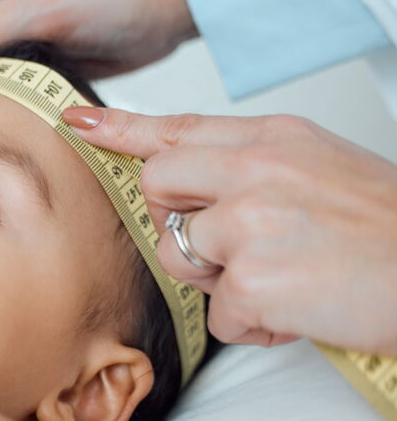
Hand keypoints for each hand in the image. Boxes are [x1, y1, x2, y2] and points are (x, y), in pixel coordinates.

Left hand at [63, 106, 396, 354]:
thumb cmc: (384, 228)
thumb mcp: (318, 167)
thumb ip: (251, 165)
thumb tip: (192, 177)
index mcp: (272, 140)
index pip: (175, 128)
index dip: (120, 128)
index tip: (79, 122)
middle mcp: (256, 171)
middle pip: (157, 188)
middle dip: (181, 224)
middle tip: (234, 241)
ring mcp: (252, 223)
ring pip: (180, 258)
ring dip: (222, 281)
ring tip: (282, 275)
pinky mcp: (254, 280)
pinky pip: (220, 315)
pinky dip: (256, 324)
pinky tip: (298, 308)